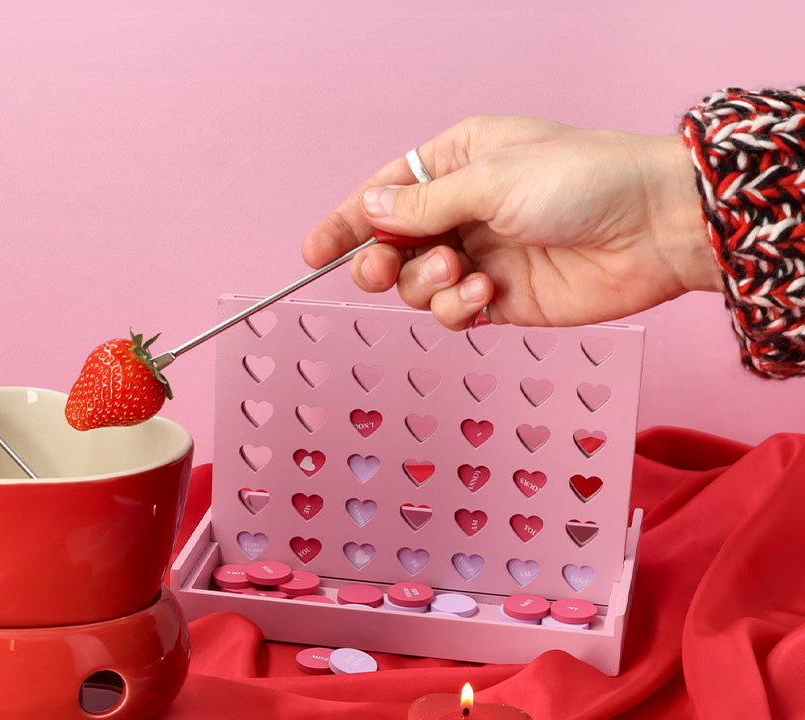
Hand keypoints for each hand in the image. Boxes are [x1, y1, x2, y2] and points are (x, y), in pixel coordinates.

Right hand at [303, 116, 721, 329]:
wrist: (651, 230)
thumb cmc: (584, 181)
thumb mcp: (492, 181)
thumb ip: (423, 202)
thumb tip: (369, 206)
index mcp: (460, 162)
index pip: (384, 192)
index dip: (345, 222)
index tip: (312, 252)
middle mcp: (464, 209)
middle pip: (390, 245)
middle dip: (381, 261)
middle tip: (383, 268)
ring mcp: (481, 256)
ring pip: (415, 286)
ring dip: (426, 285)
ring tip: (462, 273)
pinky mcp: (499, 300)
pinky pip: (450, 313)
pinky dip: (456, 310)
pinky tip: (484, 295)